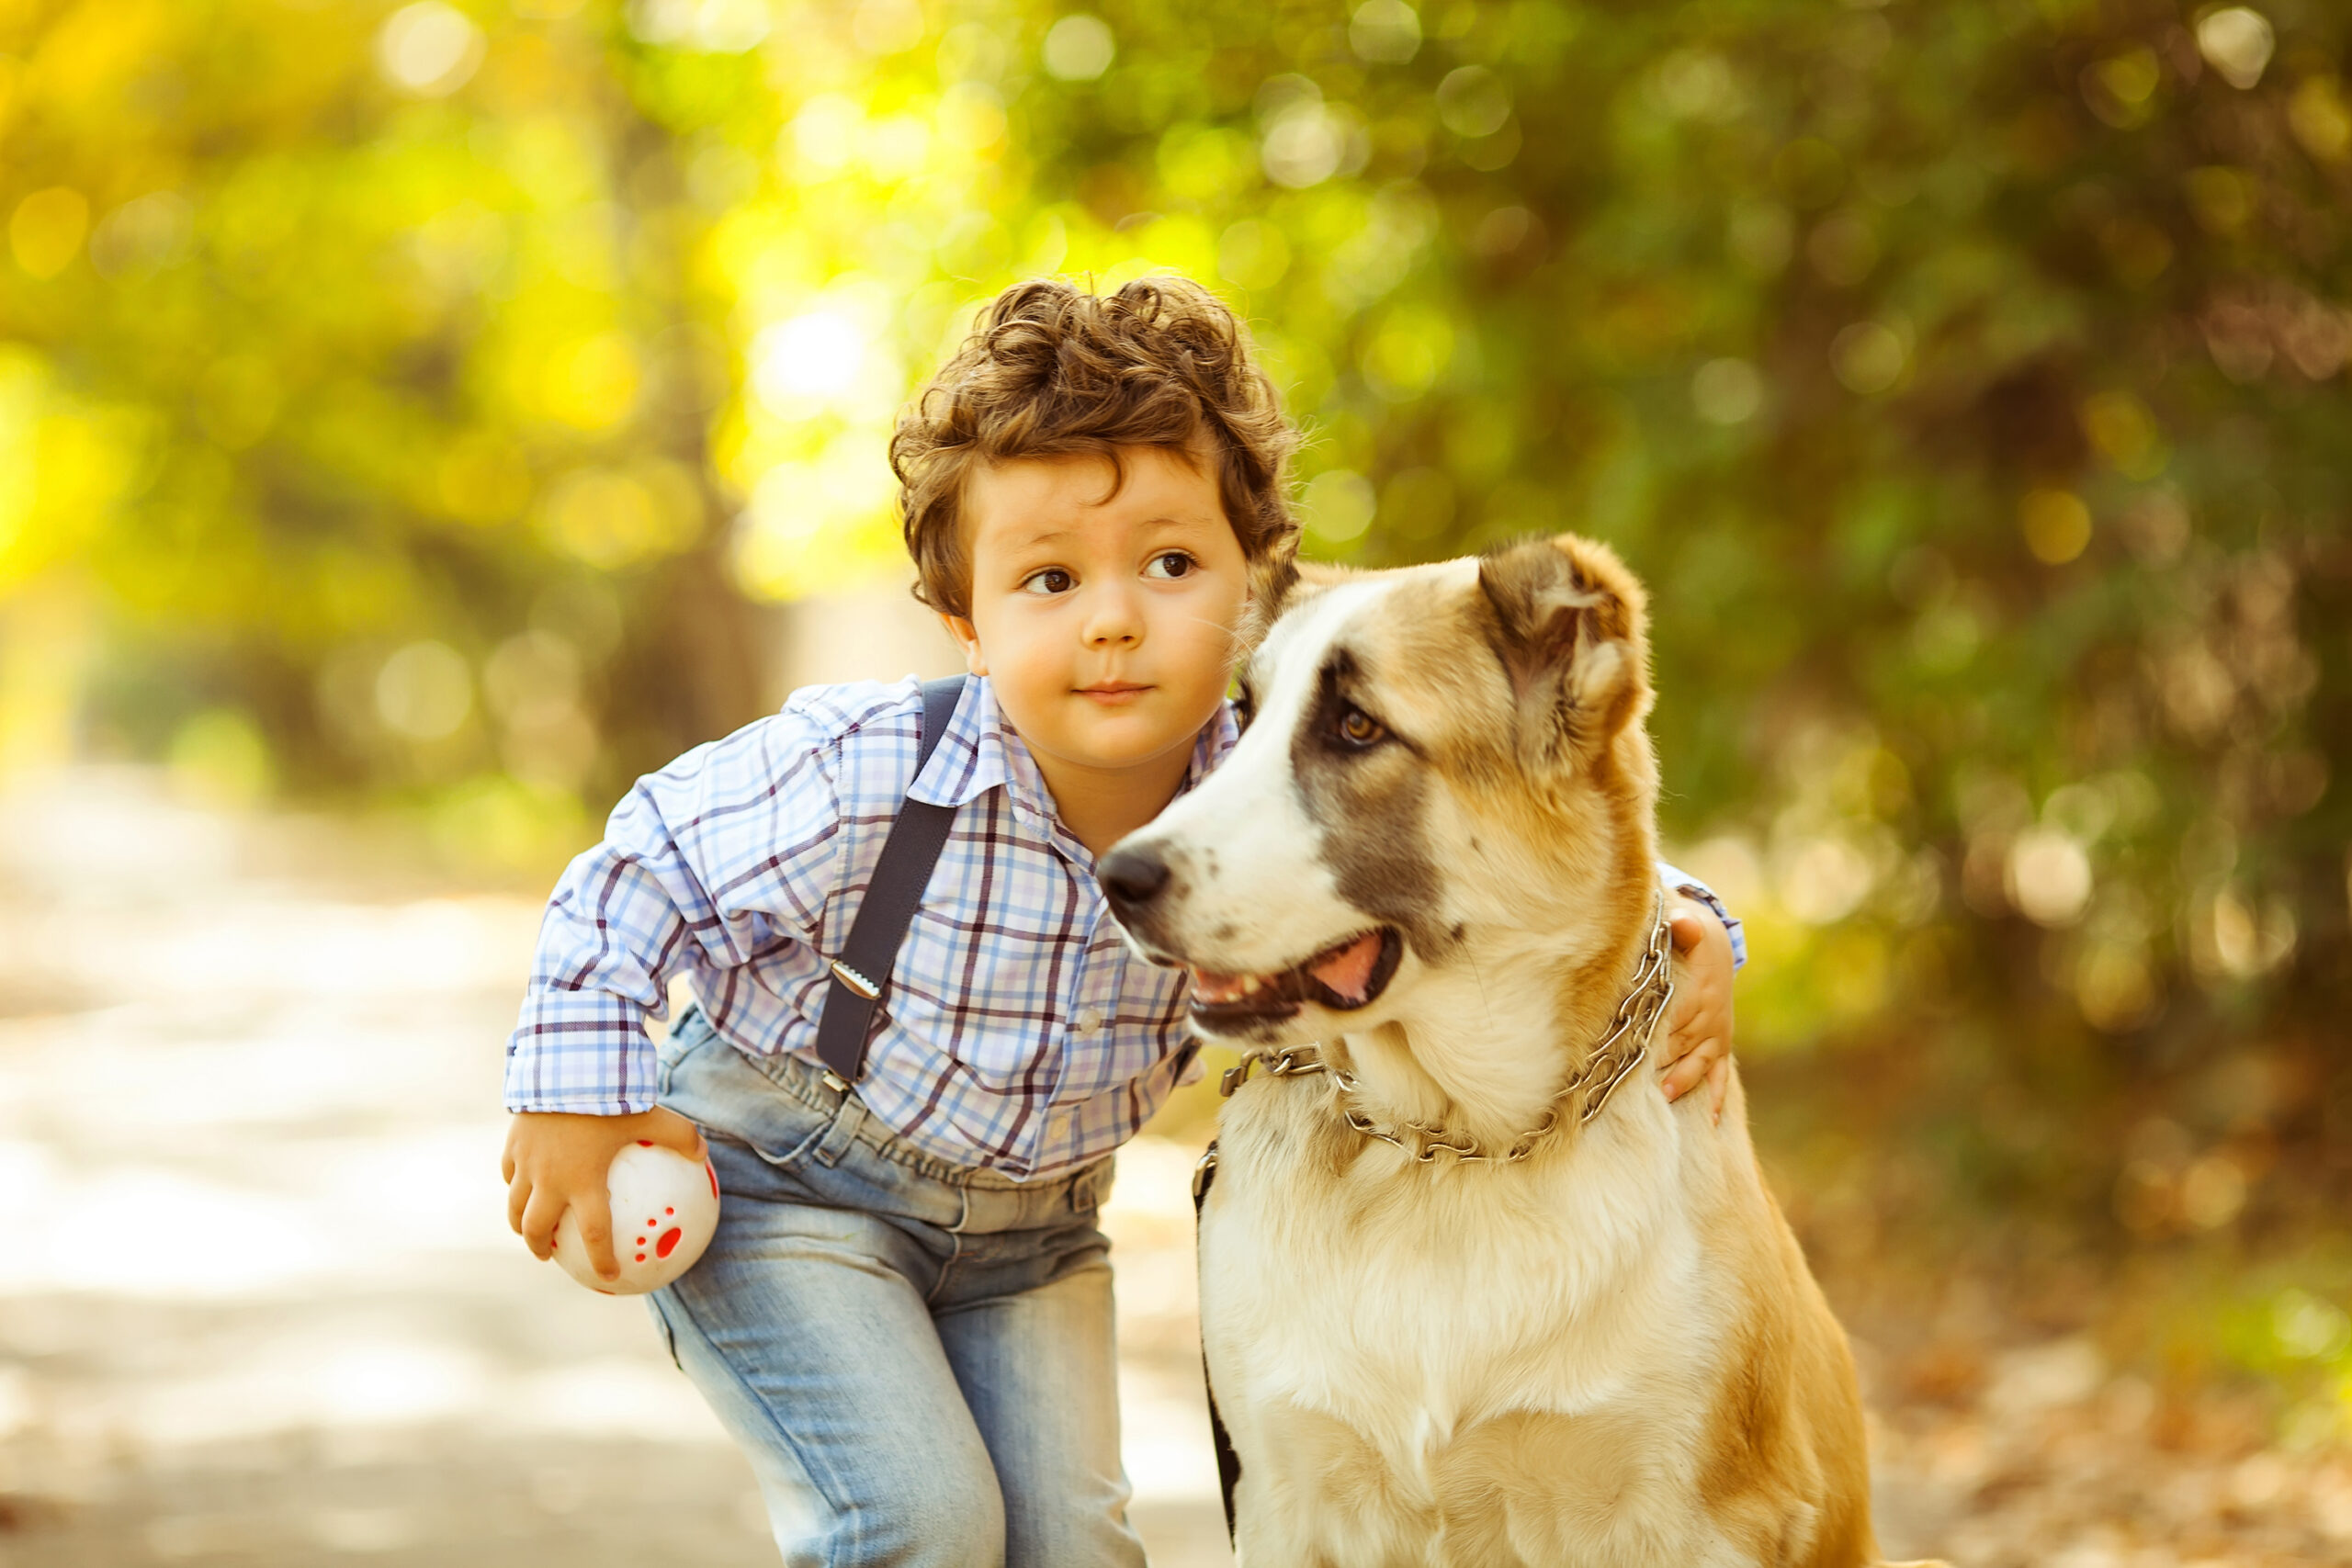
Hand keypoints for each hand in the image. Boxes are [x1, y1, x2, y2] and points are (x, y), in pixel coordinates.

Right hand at [502, 1107, 705, 1280]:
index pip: (595, 1235)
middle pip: (536, 1228)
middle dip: (539, 1247)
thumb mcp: (652, 1115)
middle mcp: (550, 1180)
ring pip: (515, 1204)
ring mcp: (526, 1163)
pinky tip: (519, 1180)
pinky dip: (513, 1181)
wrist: (563, 1065)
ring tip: (525, 1227)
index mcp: (584, 1183)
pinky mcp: (513, 1143)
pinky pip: (509, 1170)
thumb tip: (703, 1153)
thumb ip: (680, 1136)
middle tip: (547, 1256)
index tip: (610, 1277)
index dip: (602, 1260)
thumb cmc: (610, 1095)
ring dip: (519, 1221)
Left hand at [1658, 892, 1734, 1123]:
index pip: (1675, 1014)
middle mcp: (1710, 1015)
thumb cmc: (1687, 939)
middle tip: (1636, 1081)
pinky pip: (1720, 1075)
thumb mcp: (1687, 926)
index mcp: (1699, 988)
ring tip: (1664, 1096)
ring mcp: (1716, 1034)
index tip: (1634, 1046)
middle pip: (1682, 1043)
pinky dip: (1717, 1097)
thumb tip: (1682, 921)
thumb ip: (1683, 926)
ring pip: (1698, 1063)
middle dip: (1661, 1062)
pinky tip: (1711, 1121)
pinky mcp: (1719, 1046)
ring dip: (1682, 1080)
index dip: (1656, 1031)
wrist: (1714, 948)